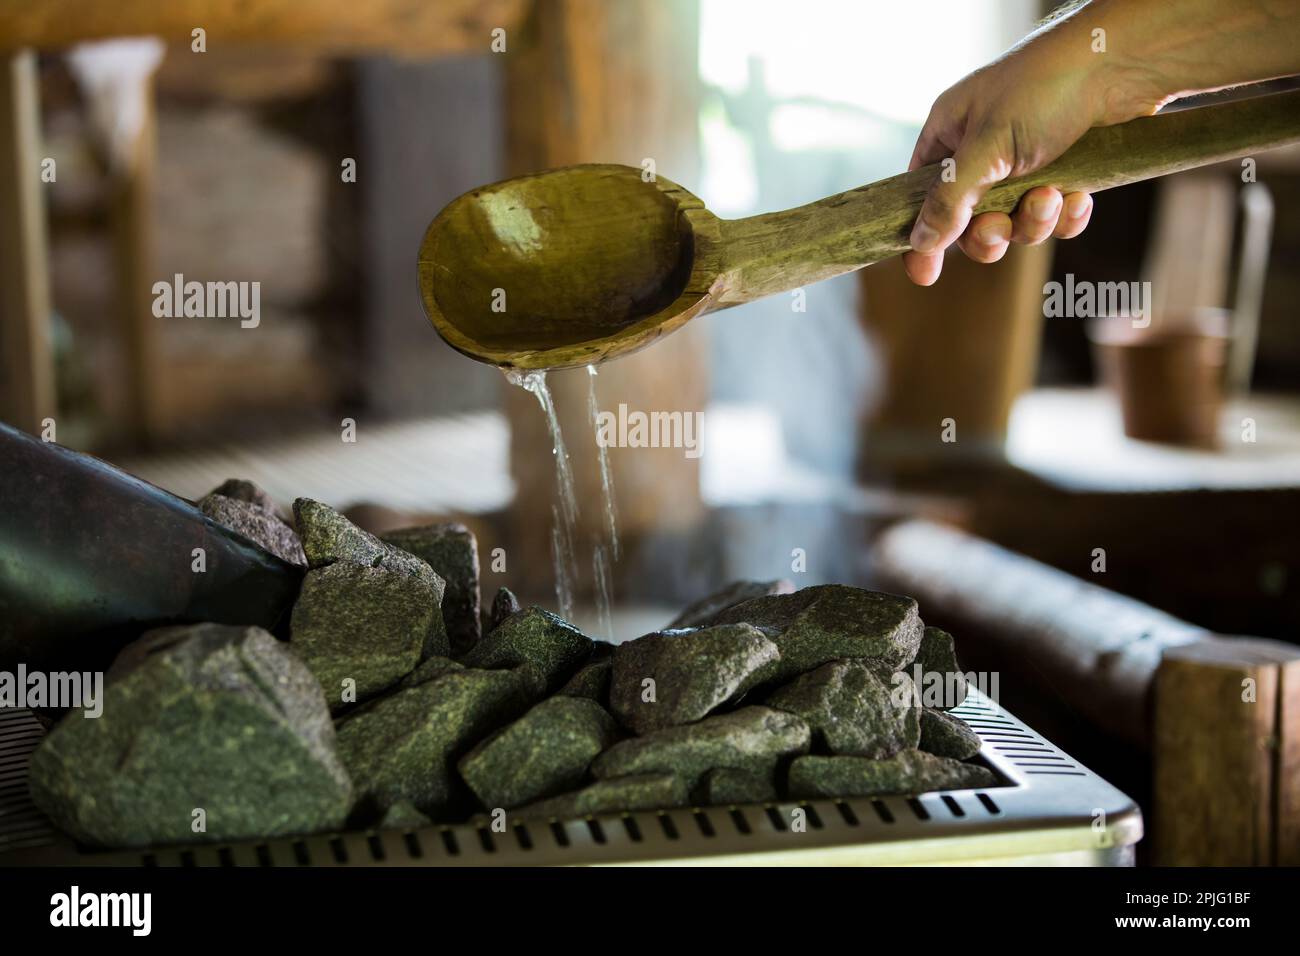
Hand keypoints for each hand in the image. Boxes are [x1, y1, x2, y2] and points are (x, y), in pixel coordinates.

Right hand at [902, 10, 1166, 285]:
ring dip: (1033, 221)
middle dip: (989, 233)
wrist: (1121, 62)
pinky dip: (1066, 216)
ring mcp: (1024, 167)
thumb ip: (950, 199)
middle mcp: (982, 155)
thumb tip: (920, 242)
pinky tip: (1079, 196)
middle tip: (1000, 227)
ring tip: (1051, 196)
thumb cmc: (1043, 87)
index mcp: (950, 137)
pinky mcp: (1065, 175)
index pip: (921, 197)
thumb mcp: (986, 147)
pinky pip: (1055, 220)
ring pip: (1015, 225)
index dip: (922, 235)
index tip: (926, 275)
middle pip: (968, 225)